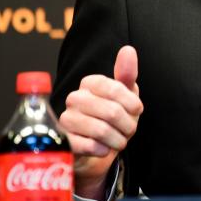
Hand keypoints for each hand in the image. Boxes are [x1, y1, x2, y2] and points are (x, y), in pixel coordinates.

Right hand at [59, 46, 142, 200]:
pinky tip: (104, 149)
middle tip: (128, 130)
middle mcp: (75, 98)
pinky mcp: (64, 141)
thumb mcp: (125, 96)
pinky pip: (90, 146)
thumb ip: (127, 74)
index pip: (116, 89)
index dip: (132, 103)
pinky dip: (103, 150)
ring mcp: (67, 119)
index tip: (137, 111)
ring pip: (102, 130)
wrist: (96, 150)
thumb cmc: (113, 120)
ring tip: (118, 140)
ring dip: (118, 140)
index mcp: (90, 83)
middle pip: (112, 112)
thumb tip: (128, 50)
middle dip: (127, 126)